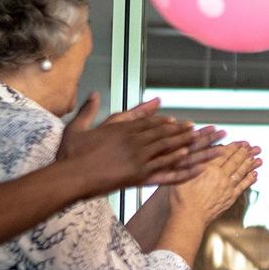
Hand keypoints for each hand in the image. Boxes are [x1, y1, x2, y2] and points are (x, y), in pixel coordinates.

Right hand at [55, 92, 203, 197]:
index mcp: (119, 129)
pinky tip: (187, 155)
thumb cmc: (71, 154)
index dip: (162, 121)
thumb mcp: (77, 126)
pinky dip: (176, 159)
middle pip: (161, 131)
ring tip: (197, 138)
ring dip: (183, 141)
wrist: (71, 175)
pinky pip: (163, 164)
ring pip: (166, 145)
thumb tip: (93, 93)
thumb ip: (88, 109)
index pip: (146, 122)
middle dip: (179, 129)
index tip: (174, 121)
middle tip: (194, 127)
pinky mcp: (140, 173)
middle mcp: (132, 139)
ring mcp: (138, 156)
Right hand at [168, 143, 261, 225]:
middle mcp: (222, 177)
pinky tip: (255, 174)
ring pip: (242, 172)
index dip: (234, 147)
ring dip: (251, 164)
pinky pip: (243, 186)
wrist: (189, 217)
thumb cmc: (181, 197)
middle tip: (254, 147)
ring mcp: (228, 188)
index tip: (242, 142)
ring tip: (259, 158)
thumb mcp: (182, 174)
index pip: (225, 154)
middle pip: (236, 161)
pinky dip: (249, 179)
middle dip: (246, 153)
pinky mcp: (230, 198)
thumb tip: (199, 149)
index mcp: (210, 169)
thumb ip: (192, 161)